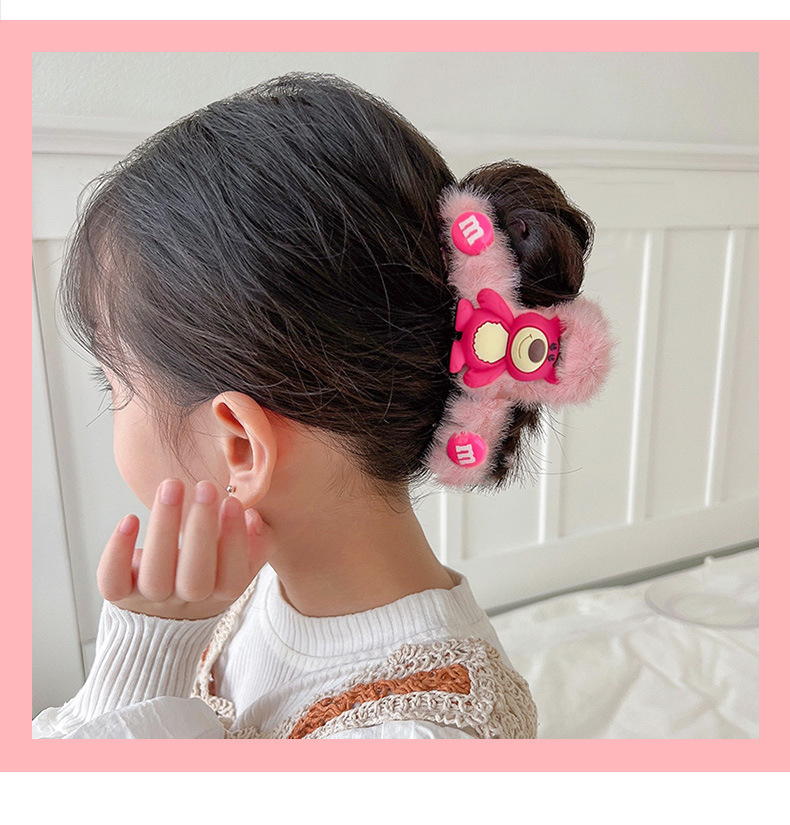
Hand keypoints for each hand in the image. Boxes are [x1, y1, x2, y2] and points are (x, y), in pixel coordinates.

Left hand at [97, 479, 271, 619]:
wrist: (164, 619)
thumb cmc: (207, 576)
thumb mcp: (238, 564)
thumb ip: (254, 543)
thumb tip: (253, 517)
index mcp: (220, 596)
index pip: (232, 577)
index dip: (234, 541)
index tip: (233, 503)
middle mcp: (186, 602)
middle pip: (195, 577)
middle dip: (201, 530)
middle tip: (206, 486)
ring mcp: (150, 600)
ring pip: (155, 574)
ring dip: (164, 526)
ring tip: (171, 486)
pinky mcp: (119, 593)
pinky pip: (112, 580)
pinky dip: (119, 551)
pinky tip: (130, 520)